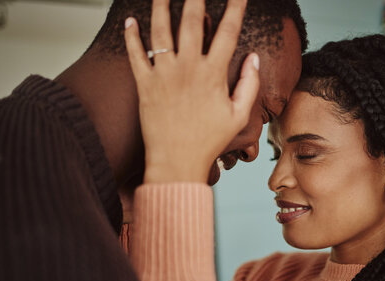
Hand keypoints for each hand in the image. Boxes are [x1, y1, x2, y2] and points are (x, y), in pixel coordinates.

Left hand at [124, 0, 259, 183]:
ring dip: (160, 5)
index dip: (235, 7)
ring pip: (160, 31)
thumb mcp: (238, 116)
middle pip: (191, 21)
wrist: (176, 161)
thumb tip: (253, 58)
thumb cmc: (208, 141)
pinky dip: (131, 36)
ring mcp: (164, 75)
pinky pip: (135, 55)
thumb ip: (249, 84)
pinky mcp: (145, 85)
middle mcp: (188, 69)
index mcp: (213, 74)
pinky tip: (130, 20)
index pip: (227, 31)